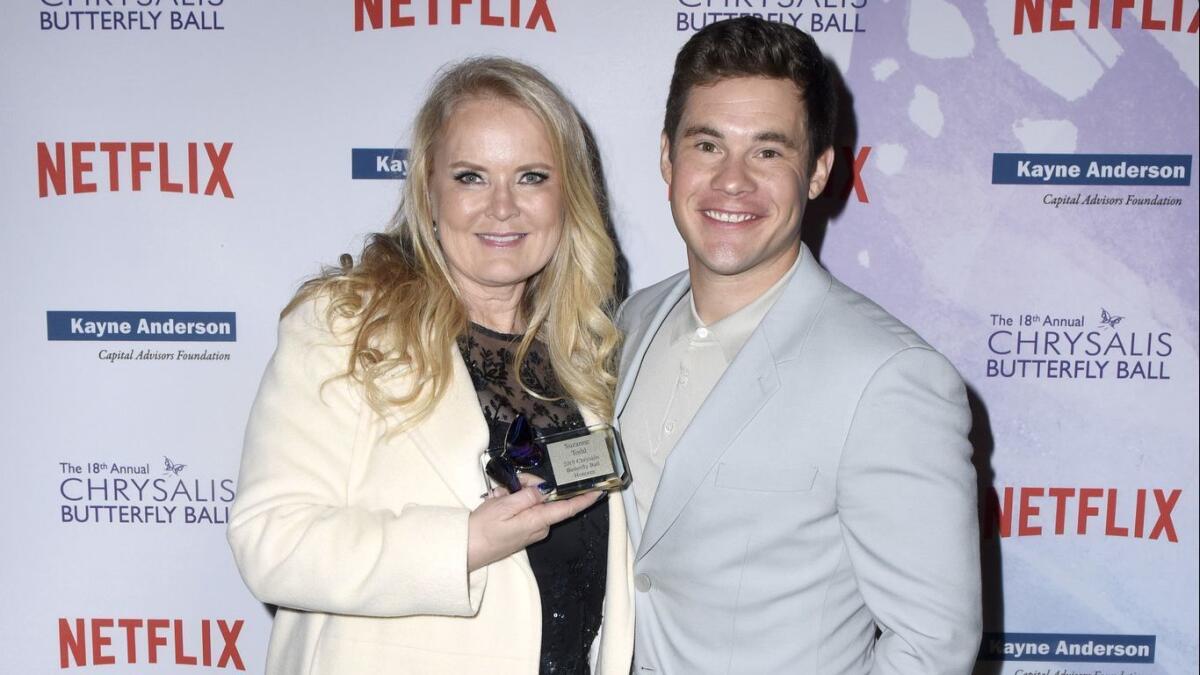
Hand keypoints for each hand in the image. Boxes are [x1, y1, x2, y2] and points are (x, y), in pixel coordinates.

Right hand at [467, 479, 603, 571]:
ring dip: (516, 493)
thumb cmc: (483, 529)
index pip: (568, 508)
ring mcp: (530, 530)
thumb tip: (544, 490)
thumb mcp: (504, 506)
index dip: (584, 498)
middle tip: (508, 485)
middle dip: (529, 485)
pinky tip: (497, 502)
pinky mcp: (521, 530)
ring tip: (497, 496)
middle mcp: (539, 527)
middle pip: (545, 497)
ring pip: (532, 501)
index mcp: (538, 521)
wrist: (465, 550)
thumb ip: (528, 496)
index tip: (599, 490)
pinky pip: (523, 509)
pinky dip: (511, 501)